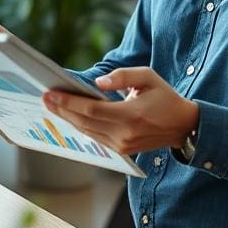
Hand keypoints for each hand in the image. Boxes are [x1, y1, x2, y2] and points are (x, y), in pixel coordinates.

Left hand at [41, 67, 199, 155]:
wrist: (182, 126)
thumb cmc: (165, 97)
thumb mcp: (148, 77)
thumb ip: (122, 76)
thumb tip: (97, 82)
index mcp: (130, 115)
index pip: (91, 109)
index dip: (68, 102)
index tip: (51, 93)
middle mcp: (124, 134)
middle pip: (84, 122)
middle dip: (62, 110)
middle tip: (45, 97)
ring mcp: (122, 145)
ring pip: (87, 131)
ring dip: (68, 118)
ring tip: (52, 105)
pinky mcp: (121, 150)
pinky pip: (95, 137)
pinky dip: (80, 125)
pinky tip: (70, 116)